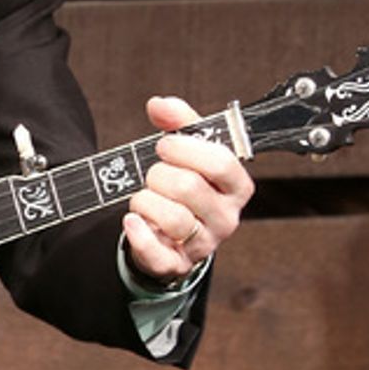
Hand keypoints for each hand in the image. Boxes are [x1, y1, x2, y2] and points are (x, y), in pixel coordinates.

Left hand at [122, 95, 253, 283]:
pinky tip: (131, 221)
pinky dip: (138, 234)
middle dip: (159, 175)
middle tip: (153, 175)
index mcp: (237, 186)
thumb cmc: (185, 186)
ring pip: (172, 218)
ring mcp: (204, 244)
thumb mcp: (188, 152)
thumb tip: (159, 105)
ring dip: (145, 201)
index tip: (165, 145)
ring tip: (143, 197)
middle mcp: (226, 217)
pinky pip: (157, 252)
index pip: (221, 162)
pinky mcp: (178, 264)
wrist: (173, 235)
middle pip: (189, 188)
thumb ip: (178, 123)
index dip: (186, 149)